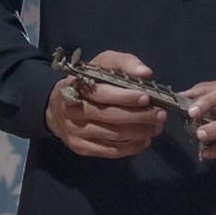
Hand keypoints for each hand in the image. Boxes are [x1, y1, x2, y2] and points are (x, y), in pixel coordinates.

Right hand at [44, 49, 167, 157]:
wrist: (55, 109)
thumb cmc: (84, 84)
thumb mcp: (99, 65)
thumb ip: (122, 63)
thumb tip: (145, 73)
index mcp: (76, 87)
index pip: (102, 93)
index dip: (126, 97)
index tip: (146, 98)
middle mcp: (74, 111)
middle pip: (110, 116)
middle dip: (139, 116)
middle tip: (160, 114)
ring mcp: (76, 132)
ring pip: (113, 135)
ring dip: (139, 133)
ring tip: (156, 127)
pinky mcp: (81, 147)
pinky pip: (110, 151)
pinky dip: (130, 147)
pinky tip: (144, 140)